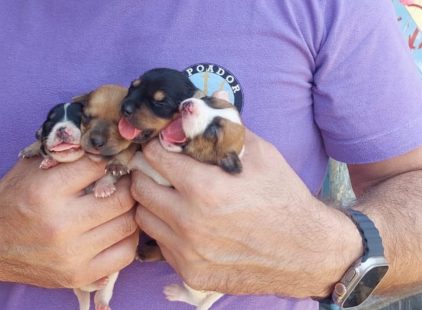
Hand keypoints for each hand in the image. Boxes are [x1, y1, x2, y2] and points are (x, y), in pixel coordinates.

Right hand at [0, 156, 137, 287]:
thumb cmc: (11, 199)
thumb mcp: (31, 166)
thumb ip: (66, 152)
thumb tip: (106, 139)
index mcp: (45, 192)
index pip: (99, 166)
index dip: (111, 158)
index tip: (114, 157)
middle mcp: (59, 225)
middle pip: (121, 198)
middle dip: (127, 183)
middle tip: (125, 179)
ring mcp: (70, 255)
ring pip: (128, 225)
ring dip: (131, 209)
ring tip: (122, 201)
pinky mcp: (77, 276)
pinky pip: (125, 254)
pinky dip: (128, 237)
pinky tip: (117, 227)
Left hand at [131, 130, 362, 297]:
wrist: (306, 253)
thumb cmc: (283, 198)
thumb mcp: (261, 153)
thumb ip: (225, 127)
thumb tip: (201, 101)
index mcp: (204, 187)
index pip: (153, 156)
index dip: (156, 146)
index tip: (162, 146)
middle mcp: (189, 222)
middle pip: (139, 187)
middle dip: (147, 173)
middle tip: (161, 171)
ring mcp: (187, 251)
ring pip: (144, 218)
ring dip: (153, 203)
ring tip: (172, 197)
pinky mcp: (190, 272)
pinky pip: (160, 244)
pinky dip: (167, 230)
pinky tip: (187, 224)